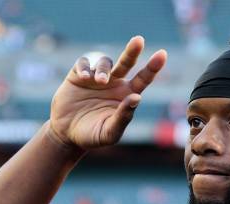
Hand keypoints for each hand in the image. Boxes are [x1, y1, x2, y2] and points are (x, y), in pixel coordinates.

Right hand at [50, 36, 166, 148]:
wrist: (67, 134)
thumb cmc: (92, 135)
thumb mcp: (110, 132)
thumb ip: (124, 117)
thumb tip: (137, 97)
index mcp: (127, 95)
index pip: (143, 79)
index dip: (153, 67)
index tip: (162, 54)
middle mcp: (115, 83)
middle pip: (127, 62)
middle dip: (133, 51)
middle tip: (139, 40)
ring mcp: (97, 77)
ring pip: (105, 62)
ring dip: (104, 69)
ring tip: (99, 81)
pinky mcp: (78, 75)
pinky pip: (84, 63)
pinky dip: (85, 67)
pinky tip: (84, 77)